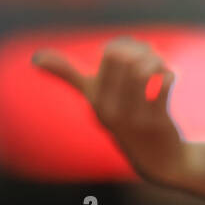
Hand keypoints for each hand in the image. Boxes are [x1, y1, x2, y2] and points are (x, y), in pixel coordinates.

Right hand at [32, 37, 188, 185]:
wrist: (155, 159)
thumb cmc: (121, 117)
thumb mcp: (92, 97)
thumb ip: (65, 74)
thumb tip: (35, 57)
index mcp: (94, 98)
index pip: (111, 54)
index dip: (125, 44)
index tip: (133, 49)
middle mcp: (109, 109)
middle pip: (128, 60)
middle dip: (142, 50)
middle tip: (152, 54)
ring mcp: (132, 118)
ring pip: (145, 71)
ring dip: (156, 61)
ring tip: (160, 63)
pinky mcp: (155, 124)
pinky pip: (163, 87)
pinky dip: (169, 75)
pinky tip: (170, 77)